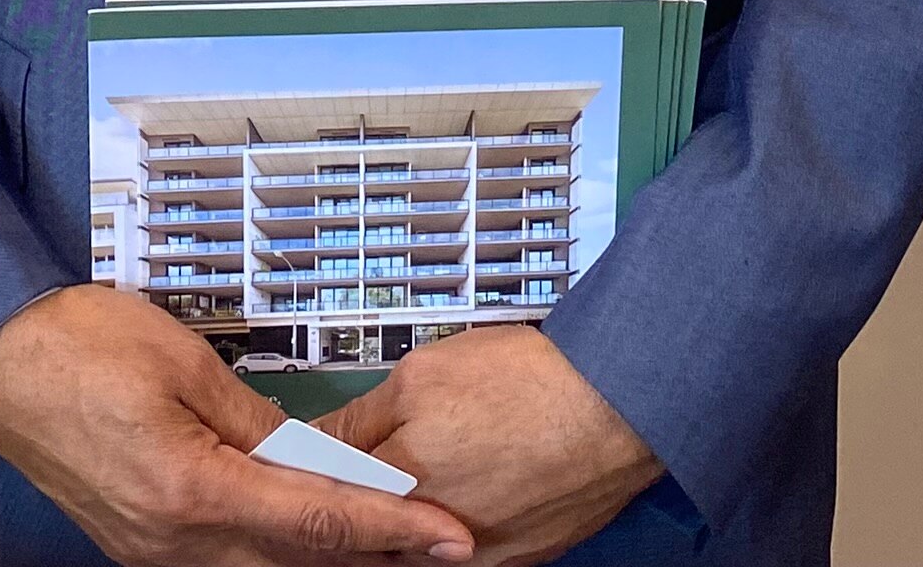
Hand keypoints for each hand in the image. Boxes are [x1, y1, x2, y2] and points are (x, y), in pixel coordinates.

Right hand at [0, 285, 477, 566]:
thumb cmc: (78, 344)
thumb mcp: (186, 362)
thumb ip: (258, 419)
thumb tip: (309, 455)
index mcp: (190, 490)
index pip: (315, 522)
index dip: (393, 532)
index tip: (450, 538)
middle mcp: (170, 540)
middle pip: (293, 563)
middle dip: (369, 555)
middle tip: (435, 540)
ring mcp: (150, 549)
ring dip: (321, 554)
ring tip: (384, 534)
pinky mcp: (136, 542)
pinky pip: (221, 558)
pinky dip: (272, 547)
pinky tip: (303, 525)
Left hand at [322, 326, 661, 566]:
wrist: (618, 404)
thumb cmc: (531, 382)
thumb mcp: (423, 373)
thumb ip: (361, 415)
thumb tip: (317, 440)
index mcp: (399, 482)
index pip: (328, 492)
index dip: (312, 470)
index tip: (304, 458)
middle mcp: (431, 534)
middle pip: (368, 529)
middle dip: (359, 498)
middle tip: (376, 458)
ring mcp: (474, 554)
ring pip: (413, 546)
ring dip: (406, 516)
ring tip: (439, 464)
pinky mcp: (512, 560)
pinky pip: (460, 550)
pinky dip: (452, 525)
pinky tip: (476, 481)